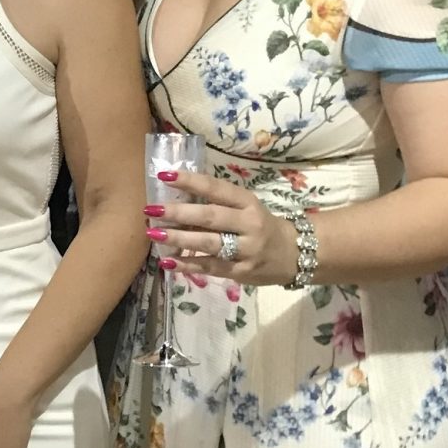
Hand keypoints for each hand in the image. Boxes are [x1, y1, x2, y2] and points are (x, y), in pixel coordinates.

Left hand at [146, 171, 299, 285]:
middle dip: (179, 213)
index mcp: (248, 202)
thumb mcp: (247, 208)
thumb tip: (178, 197)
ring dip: (179, 239)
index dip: (191, 181)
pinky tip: (168, 262)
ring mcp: (246, 250)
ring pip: (209, 243)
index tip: (165, 175)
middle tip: (151, 209)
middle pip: (211, 217)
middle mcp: (249, 224)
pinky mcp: (242, 271)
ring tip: (154, 233)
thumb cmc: (262, 226)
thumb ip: (219, 204)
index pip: (217, 189)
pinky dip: (188, 264)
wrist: (295, 255)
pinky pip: (211, 267)